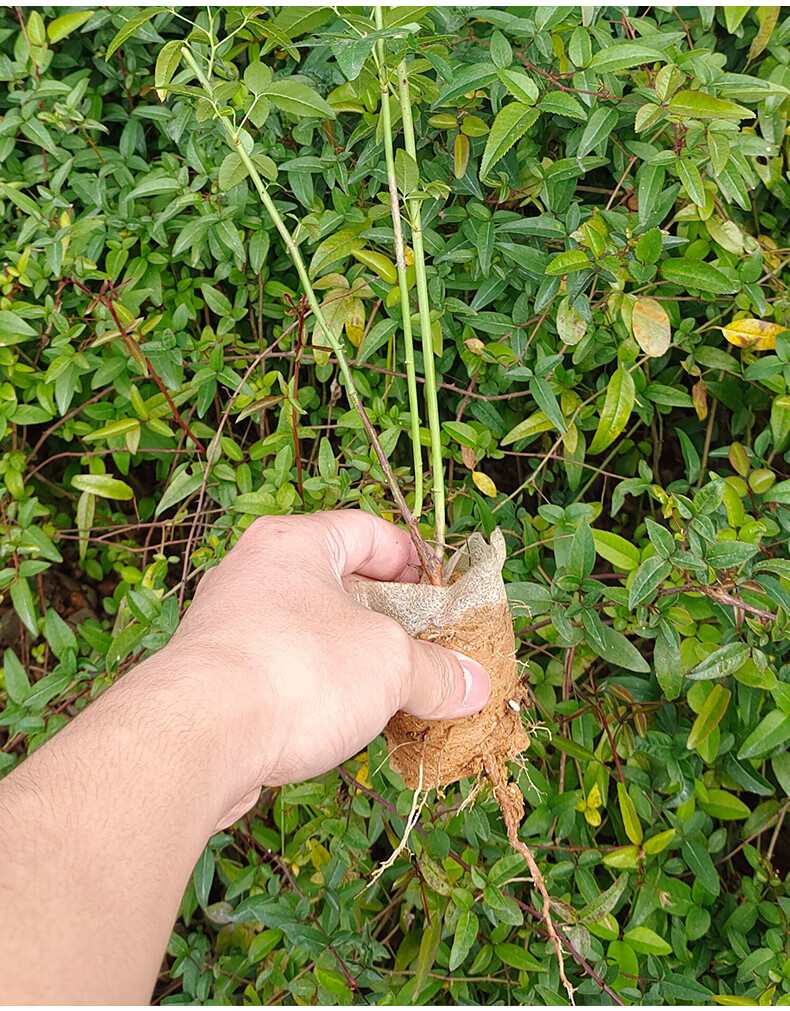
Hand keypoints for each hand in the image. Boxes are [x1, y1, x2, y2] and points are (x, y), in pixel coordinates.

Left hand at [163, 510, 489, 827]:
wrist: (195, 739)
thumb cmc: (296, 672)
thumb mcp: (389, 664)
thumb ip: (436, 671)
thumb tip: (475, 686)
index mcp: (294, 543)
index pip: (368, 531)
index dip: (413, 559)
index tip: (442, 594)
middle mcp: (255, 573)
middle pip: (339, 584)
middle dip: (388, 618)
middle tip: (428, 647)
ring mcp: (230, 625)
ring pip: (310, 631)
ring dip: (354, 659)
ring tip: (395, 691)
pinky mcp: (217, 676)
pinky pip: (285, 669)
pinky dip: (319, 689)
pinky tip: (345, 721)